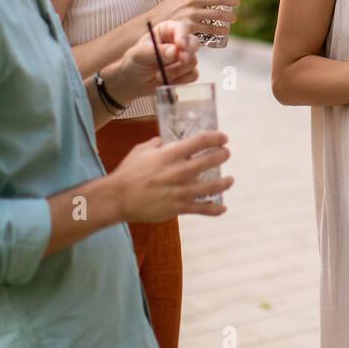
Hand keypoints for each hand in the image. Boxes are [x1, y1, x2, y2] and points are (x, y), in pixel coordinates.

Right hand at [110, 131, 232, 220]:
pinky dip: (215, 209)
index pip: (200, 141)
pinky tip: (223, 208)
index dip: (216, 137)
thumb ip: (156, 144)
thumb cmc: (128, 172)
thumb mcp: (141, 150)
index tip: (223, 138)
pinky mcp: (179, 207)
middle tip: (226, 154)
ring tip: (230, 180)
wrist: (118, 198)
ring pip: (212, 187)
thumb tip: (164, 142)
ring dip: (224, 183)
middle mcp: (180, 171)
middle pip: (210, 161)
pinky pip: (202, 209)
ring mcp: (181, 191)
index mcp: (171, 154)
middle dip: (222, 155)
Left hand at [111, 19, 199, 102]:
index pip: (181, 28)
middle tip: (180, 61)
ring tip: (159, 75)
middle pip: (194, 43)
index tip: (181, 47)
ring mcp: (184, 57)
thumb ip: (156, 51)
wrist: (134, 82)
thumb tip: (174, 51)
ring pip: (193, 61)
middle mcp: (178, 41)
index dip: (183, 36)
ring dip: (177, 71)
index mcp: (167, 30)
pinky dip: (180, 80)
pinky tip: (167, 81)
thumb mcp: (140, 54)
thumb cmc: (135, 62)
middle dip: (187, 54)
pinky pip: (192, 75)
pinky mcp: (187, 72)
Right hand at [157, 0, 239, 37]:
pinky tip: (224, 31)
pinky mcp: (190, 27)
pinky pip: (210, 29)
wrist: (151, 24)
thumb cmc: (168, 10)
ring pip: (217, 14)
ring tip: (233, 18)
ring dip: (228, 16)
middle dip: (232, 1)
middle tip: (237, 3)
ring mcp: (191, 13)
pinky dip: (220, 30)